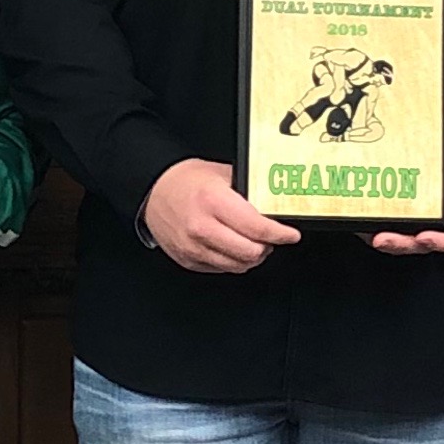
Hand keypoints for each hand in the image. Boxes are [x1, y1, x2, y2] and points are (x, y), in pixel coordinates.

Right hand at [141, 157, 298, 273]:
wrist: (153, 192)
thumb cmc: (185, 182)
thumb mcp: (221, 174)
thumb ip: (248, 191)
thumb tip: (274, 205)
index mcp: (213, 201)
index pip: (257, 228)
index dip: (280, 234)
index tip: (290, 234)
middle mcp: (202, 227)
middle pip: (251, 252)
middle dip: (267, 246)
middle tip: (270, 238)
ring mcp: (193, 247)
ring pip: (238, 265)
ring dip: (251, 256)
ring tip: (252, 242)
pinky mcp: (188, 260)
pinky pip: (222, 268)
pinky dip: (233, 260)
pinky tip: (232, 246)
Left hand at [371, 100, 443, 255]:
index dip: (442, 241)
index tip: (425, 237)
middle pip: (425, 243)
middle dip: (402, 243)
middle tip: (381, 238)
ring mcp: (430, 225)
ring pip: (408, 241)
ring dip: (387, 240)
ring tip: (364, 232)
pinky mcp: (415, 221)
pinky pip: (399, 229)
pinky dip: (379, 229)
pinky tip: (361, 223)